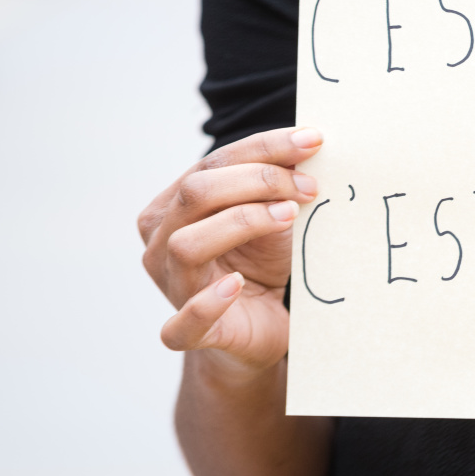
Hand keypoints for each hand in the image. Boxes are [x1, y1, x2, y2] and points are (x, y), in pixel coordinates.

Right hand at [139, 127, 323, 375]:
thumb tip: (310, 142)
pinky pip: (183, 323)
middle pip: (196, 193)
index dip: (265, 148)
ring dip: (242, 223)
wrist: (261, 328)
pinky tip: (236, 285)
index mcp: (174, 206)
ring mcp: (171, 287)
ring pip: (187, 244)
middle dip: (259, 180)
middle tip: (309, 187)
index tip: (313, 141)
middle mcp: (161, 242)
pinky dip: (208, 303)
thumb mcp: (272, 216)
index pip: (214, 162)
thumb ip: (278, 183)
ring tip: (289, 217)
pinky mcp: (188, 334)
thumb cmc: (261, 264)